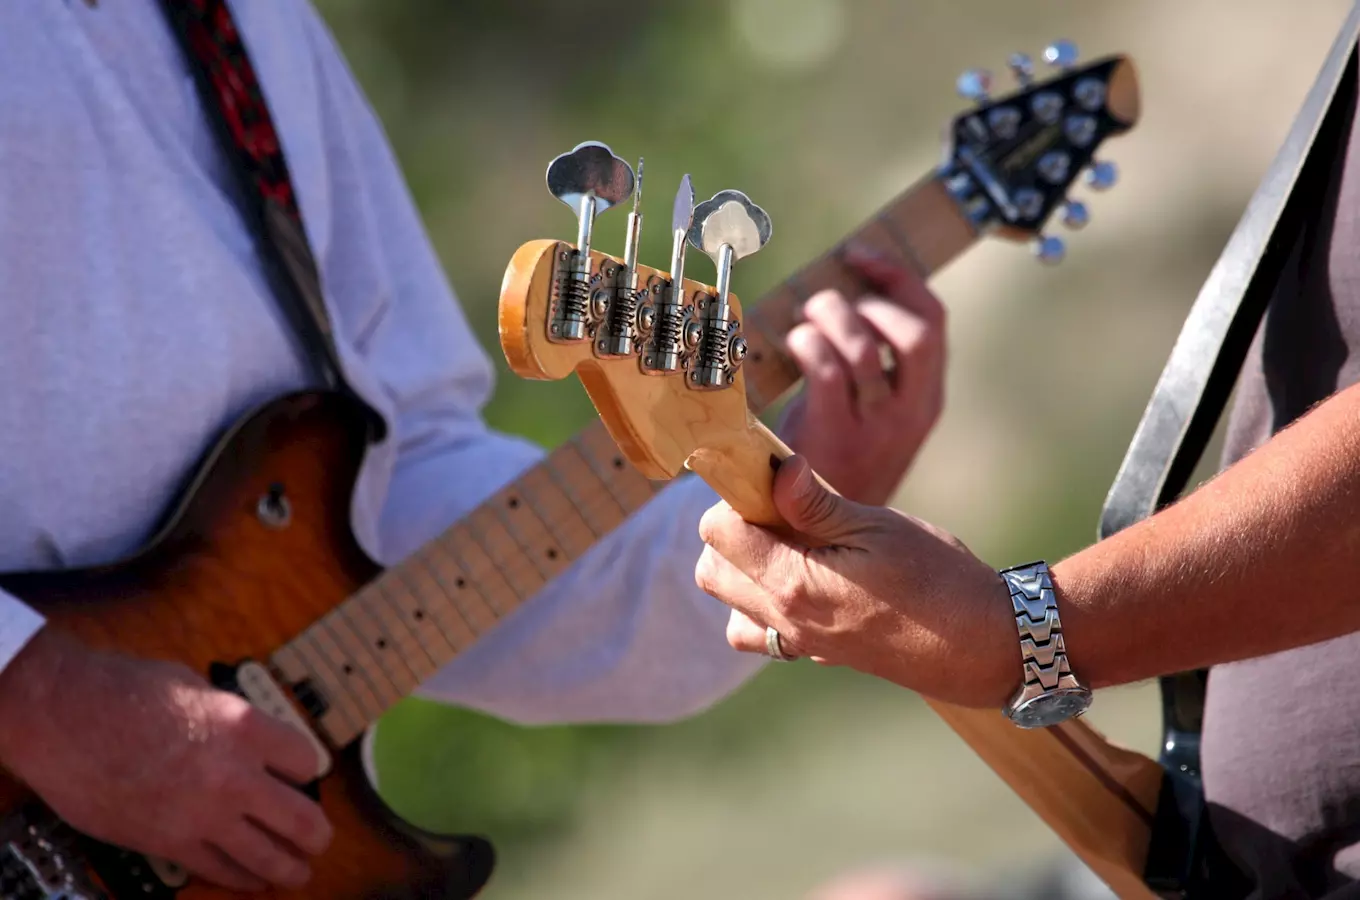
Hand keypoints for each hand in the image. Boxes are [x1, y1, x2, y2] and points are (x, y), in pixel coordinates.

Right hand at [0, 629, 332, 890]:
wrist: (63, 717)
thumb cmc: (125, 690)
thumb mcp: (198, 688)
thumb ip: (231, 717)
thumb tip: (248, 736)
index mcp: (245, 727)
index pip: (307, 763)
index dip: (306, 771)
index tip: (301, 776)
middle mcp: (234, 776)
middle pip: (302, 821)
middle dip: (316, 834)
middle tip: (319, 839)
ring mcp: (202, 816)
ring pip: (268, 857)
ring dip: (290, 867)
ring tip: (299, 871)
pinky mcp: (168, 844)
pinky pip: (220, 870)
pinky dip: (242, 877)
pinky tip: (251, 878)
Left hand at [695, 455, 1018, 708]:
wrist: (979, 644)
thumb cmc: (936, 578)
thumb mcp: (875, 526)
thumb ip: (815, 503)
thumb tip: (775, 469)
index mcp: (792, 583)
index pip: (718, 533)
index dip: (737, 496)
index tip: (772, 481)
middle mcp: (784, 619)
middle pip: (711, 570)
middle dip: (732, 531)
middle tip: (781, 508)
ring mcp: (799, 642)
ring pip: (730, 605)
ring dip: (743, 569)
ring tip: (790, 543)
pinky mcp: (816, 653)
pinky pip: (763, 633)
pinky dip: (763, 605)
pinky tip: (803, 578)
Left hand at [776, 245, 945, 506]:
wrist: (824, 535)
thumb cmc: (834, 463)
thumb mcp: (870, 417)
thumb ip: (868, 369)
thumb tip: (838, 297)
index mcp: (925, 399)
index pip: (933, 322)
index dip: (900, 280)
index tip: (861, 256)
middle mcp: (910, 411)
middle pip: (915, 332)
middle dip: (870, 298)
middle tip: (828, 302)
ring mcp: (876, 427)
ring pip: (864, 348)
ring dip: (828, 320)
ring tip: (803, 324)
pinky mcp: (837, 437)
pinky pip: (827, 372)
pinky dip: (807, 345)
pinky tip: (792, 346)